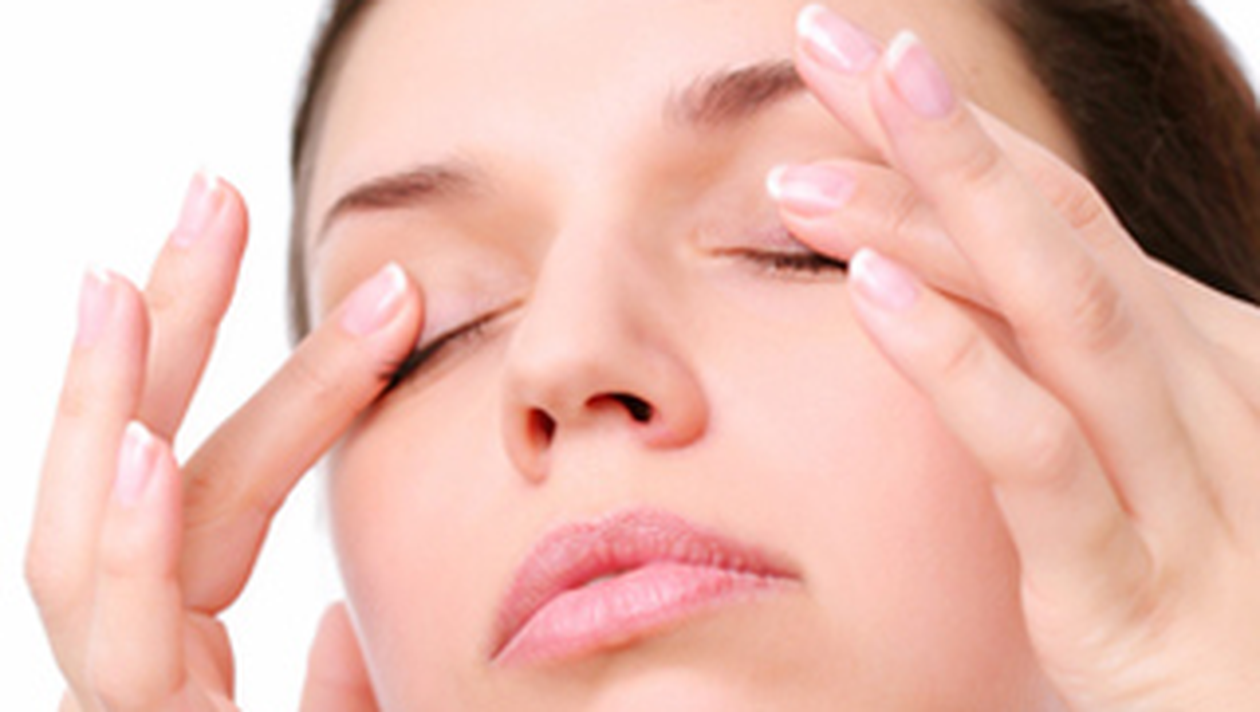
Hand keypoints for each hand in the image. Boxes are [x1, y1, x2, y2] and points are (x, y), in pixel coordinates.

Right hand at [25, 174, 420, 709]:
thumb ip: (337, 689)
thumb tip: (335, 622)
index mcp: (184, 645)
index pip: (222, 489)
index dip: (285, 384)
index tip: (380, 293)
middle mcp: (133, 654)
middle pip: (146, 470)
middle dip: (170, 329)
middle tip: (214, 191)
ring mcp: (115, 696)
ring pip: (93, 536)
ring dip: (106, 404)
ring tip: (122, 282)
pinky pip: (125, 645)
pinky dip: (132, 549)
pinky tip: (144, 448)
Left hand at [773, 7, 1259, 708]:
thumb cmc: (1206, 606)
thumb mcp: (1140, 467)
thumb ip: (1067, 382)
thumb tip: (964, 297)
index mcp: (1193, 360)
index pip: (1060, 215)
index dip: (956, 134)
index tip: (854, 68)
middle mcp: (1198, 394)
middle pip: (1052, 228)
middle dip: (934, 128)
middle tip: (824, 40)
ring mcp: (1179, 486)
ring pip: (1054, 310)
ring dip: (934, 214)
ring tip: (811, 160)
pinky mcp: (1130, 587)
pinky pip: (1040, 455)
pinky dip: (958, 365)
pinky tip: (873, 295)